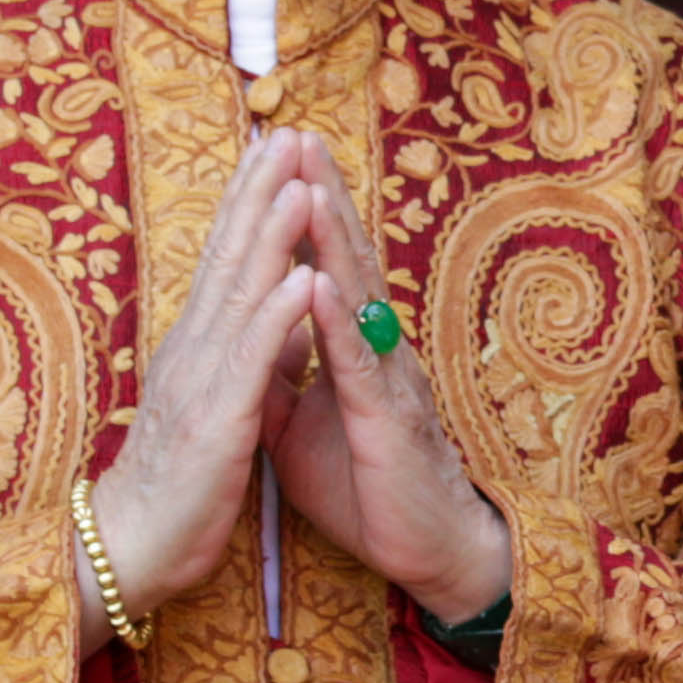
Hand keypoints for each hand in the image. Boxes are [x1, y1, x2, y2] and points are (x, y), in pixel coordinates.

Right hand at [88, 130, 330, 611]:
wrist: (134, 548)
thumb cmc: (182, 480)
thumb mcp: (223, 402)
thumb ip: (251, 354)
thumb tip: (284, 307)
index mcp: (198, 345)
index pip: (225, 259)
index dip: (249, 200)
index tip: (274, 146)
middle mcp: (193, 350)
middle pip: (228, 258)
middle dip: (258, 194)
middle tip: (285, 134)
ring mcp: (200, 383)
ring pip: (240, 297)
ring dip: (271, 238)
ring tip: (298, 184)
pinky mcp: (215, 424)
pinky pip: (251, 364)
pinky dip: (277, 318)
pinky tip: (300, 279)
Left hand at [255, 137, 520, 631]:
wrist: (429, 550)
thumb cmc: (369, 488)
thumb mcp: (302, 426)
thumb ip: (282, 377)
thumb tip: (252, 339)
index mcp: (352, 347)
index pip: (323, 264)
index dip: (300, 211)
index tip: (274, 158)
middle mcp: (375, 348)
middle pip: (344, 256)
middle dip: (317, 193)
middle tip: (293, 133)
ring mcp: (386, 378)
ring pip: (356, 294)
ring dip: (330, 238)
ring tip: (307, 182)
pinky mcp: (386, 419)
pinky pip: (358, 361)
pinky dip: (336, 319)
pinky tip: (319, 280)